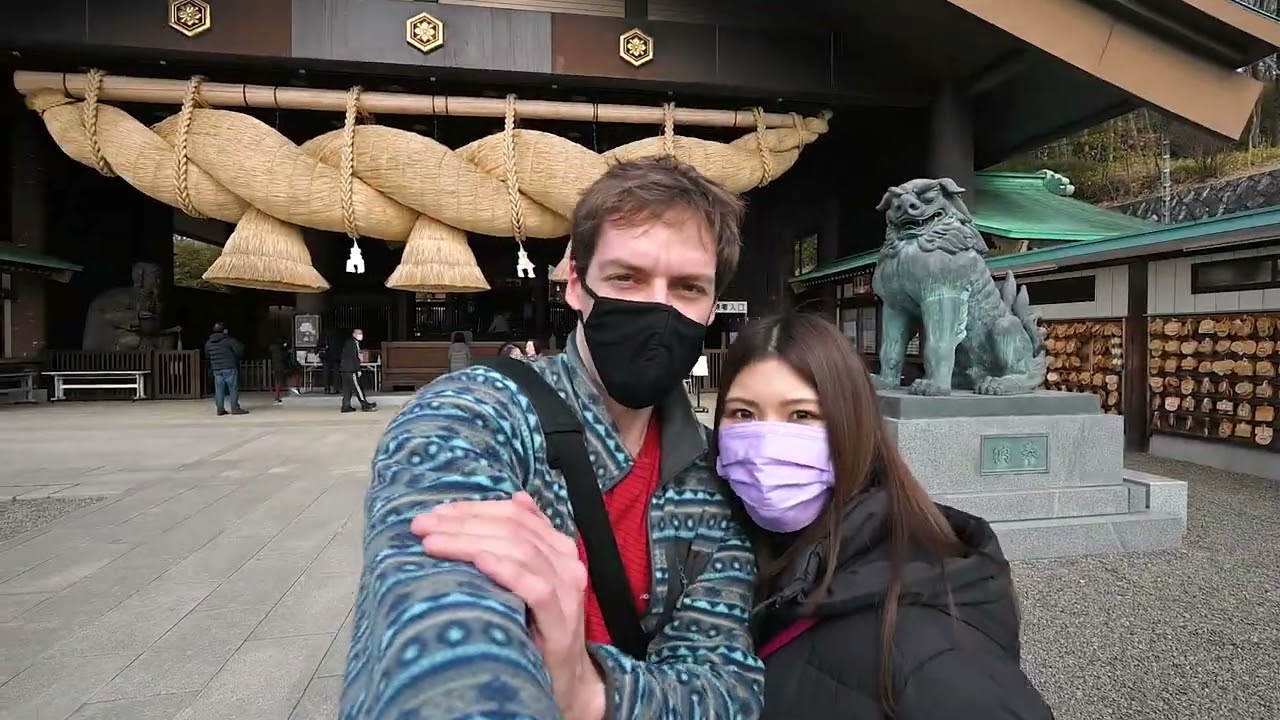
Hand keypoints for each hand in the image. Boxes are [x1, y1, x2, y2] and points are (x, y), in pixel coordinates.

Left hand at [410, 493, 606, 719]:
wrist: (567, 677)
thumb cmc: (540, 626)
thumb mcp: (533, 578)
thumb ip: (526, 540)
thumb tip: (516, 498)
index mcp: (558, 547)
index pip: (515, 514)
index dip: (473, 509)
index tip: (435, 513)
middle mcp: (567, 563)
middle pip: (512, 529)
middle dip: (463, 523)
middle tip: (423, 526)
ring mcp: (567, 591)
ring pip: (519, 551)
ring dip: (470, 543)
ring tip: (434, 543)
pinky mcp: (561, 621)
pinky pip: (535, 588)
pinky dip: (506, 571)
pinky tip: (480, 562)